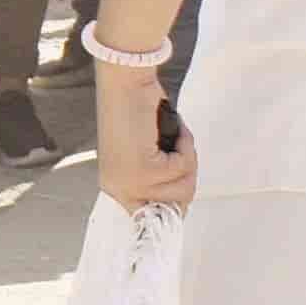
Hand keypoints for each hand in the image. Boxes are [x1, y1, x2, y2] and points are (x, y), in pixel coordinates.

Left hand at [96, 70, 192, 211]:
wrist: (125, 83)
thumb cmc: (137, 112)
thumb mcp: (146, 154)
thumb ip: (160, 180)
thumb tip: (182, 205)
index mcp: (117, 189)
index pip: (150, 221)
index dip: (172, 213)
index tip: (180, 211)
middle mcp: (120, 190)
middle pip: (177, 207)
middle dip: (188, 175)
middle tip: (179, 149)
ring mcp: (130, 183)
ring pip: (185, 188)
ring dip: (188, 158)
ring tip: (171, 137)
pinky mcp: (144, 170)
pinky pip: (185, 166)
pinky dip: (185, 143)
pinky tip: (168, 127)